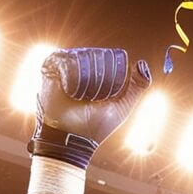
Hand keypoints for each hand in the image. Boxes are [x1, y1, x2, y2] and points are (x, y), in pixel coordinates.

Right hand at [31, 48, 152, 166]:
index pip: (106, 58)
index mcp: (97, 73)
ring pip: (79, 56)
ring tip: (82, 96)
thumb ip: (137, 86)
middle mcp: (81, 67)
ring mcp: (65, 68)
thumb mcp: (123, 105)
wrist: (74, 137)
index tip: (109, 92)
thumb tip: (142, 63)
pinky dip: (69, 74)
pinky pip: (62, 61)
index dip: (111, 69)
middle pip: (93, 55)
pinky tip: (71, 91)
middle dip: (98, 75)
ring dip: (84, 76)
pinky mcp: (50, 71)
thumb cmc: (97, 125)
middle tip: (94, 97)